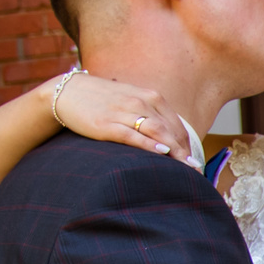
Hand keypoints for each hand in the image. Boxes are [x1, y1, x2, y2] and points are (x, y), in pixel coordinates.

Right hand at [51, 74, 196, 162]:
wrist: (68, 92)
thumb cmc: (103, 101)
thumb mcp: (131, 102)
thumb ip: (151, 117)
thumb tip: (168, 141)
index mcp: (150, 97)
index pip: (176, 125)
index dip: (187, 145)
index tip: (194, 163)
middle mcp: (140, 102)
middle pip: (170, 130)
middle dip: (184, 152)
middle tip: (195, 172)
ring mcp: (124, 112)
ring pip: (156, 132)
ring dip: (174, 151)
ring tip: (185, 168)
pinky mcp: (107, 124)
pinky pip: (133, 135)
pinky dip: (149, 144)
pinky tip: (162, 153)